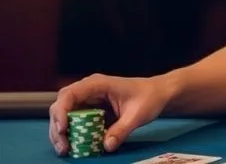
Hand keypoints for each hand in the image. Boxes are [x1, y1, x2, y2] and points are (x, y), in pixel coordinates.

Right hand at [49, 74, 171, 154]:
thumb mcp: (138, 114)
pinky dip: (71, 133)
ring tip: (65, 150)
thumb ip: (122, 129)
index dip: (61, 111)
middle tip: (63, 147)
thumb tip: (106, 146)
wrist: (158, 93)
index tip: (63, 130)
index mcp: (98, 84)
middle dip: (57, 126)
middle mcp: (89, 90)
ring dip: (61, 132)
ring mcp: (89, 99)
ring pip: (65, 114)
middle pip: (61, 105)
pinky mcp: (91, 109)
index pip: (70, 94)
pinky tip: (74, 146)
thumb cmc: (149, 97)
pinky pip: (75, 121)